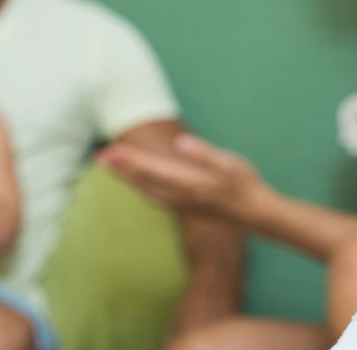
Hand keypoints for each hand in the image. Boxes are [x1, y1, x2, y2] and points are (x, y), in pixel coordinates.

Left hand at [100, 134, 264, 219]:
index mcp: (188, 182)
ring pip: (146, 191)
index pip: (152, 168)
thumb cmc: (245, 184)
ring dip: (128, 178)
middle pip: (143, 181)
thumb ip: (204, 153)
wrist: (256, 213)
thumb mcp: (230, 163)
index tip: (111, 149)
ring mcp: (182, 204)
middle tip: (100, 155)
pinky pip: (154, 198)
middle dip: (121, 168)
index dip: (130, 159)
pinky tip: (137, 184)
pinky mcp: (185, 208)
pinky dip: (140, 188)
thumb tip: (181, 142)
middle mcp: (180, 196)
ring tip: (112, 166)